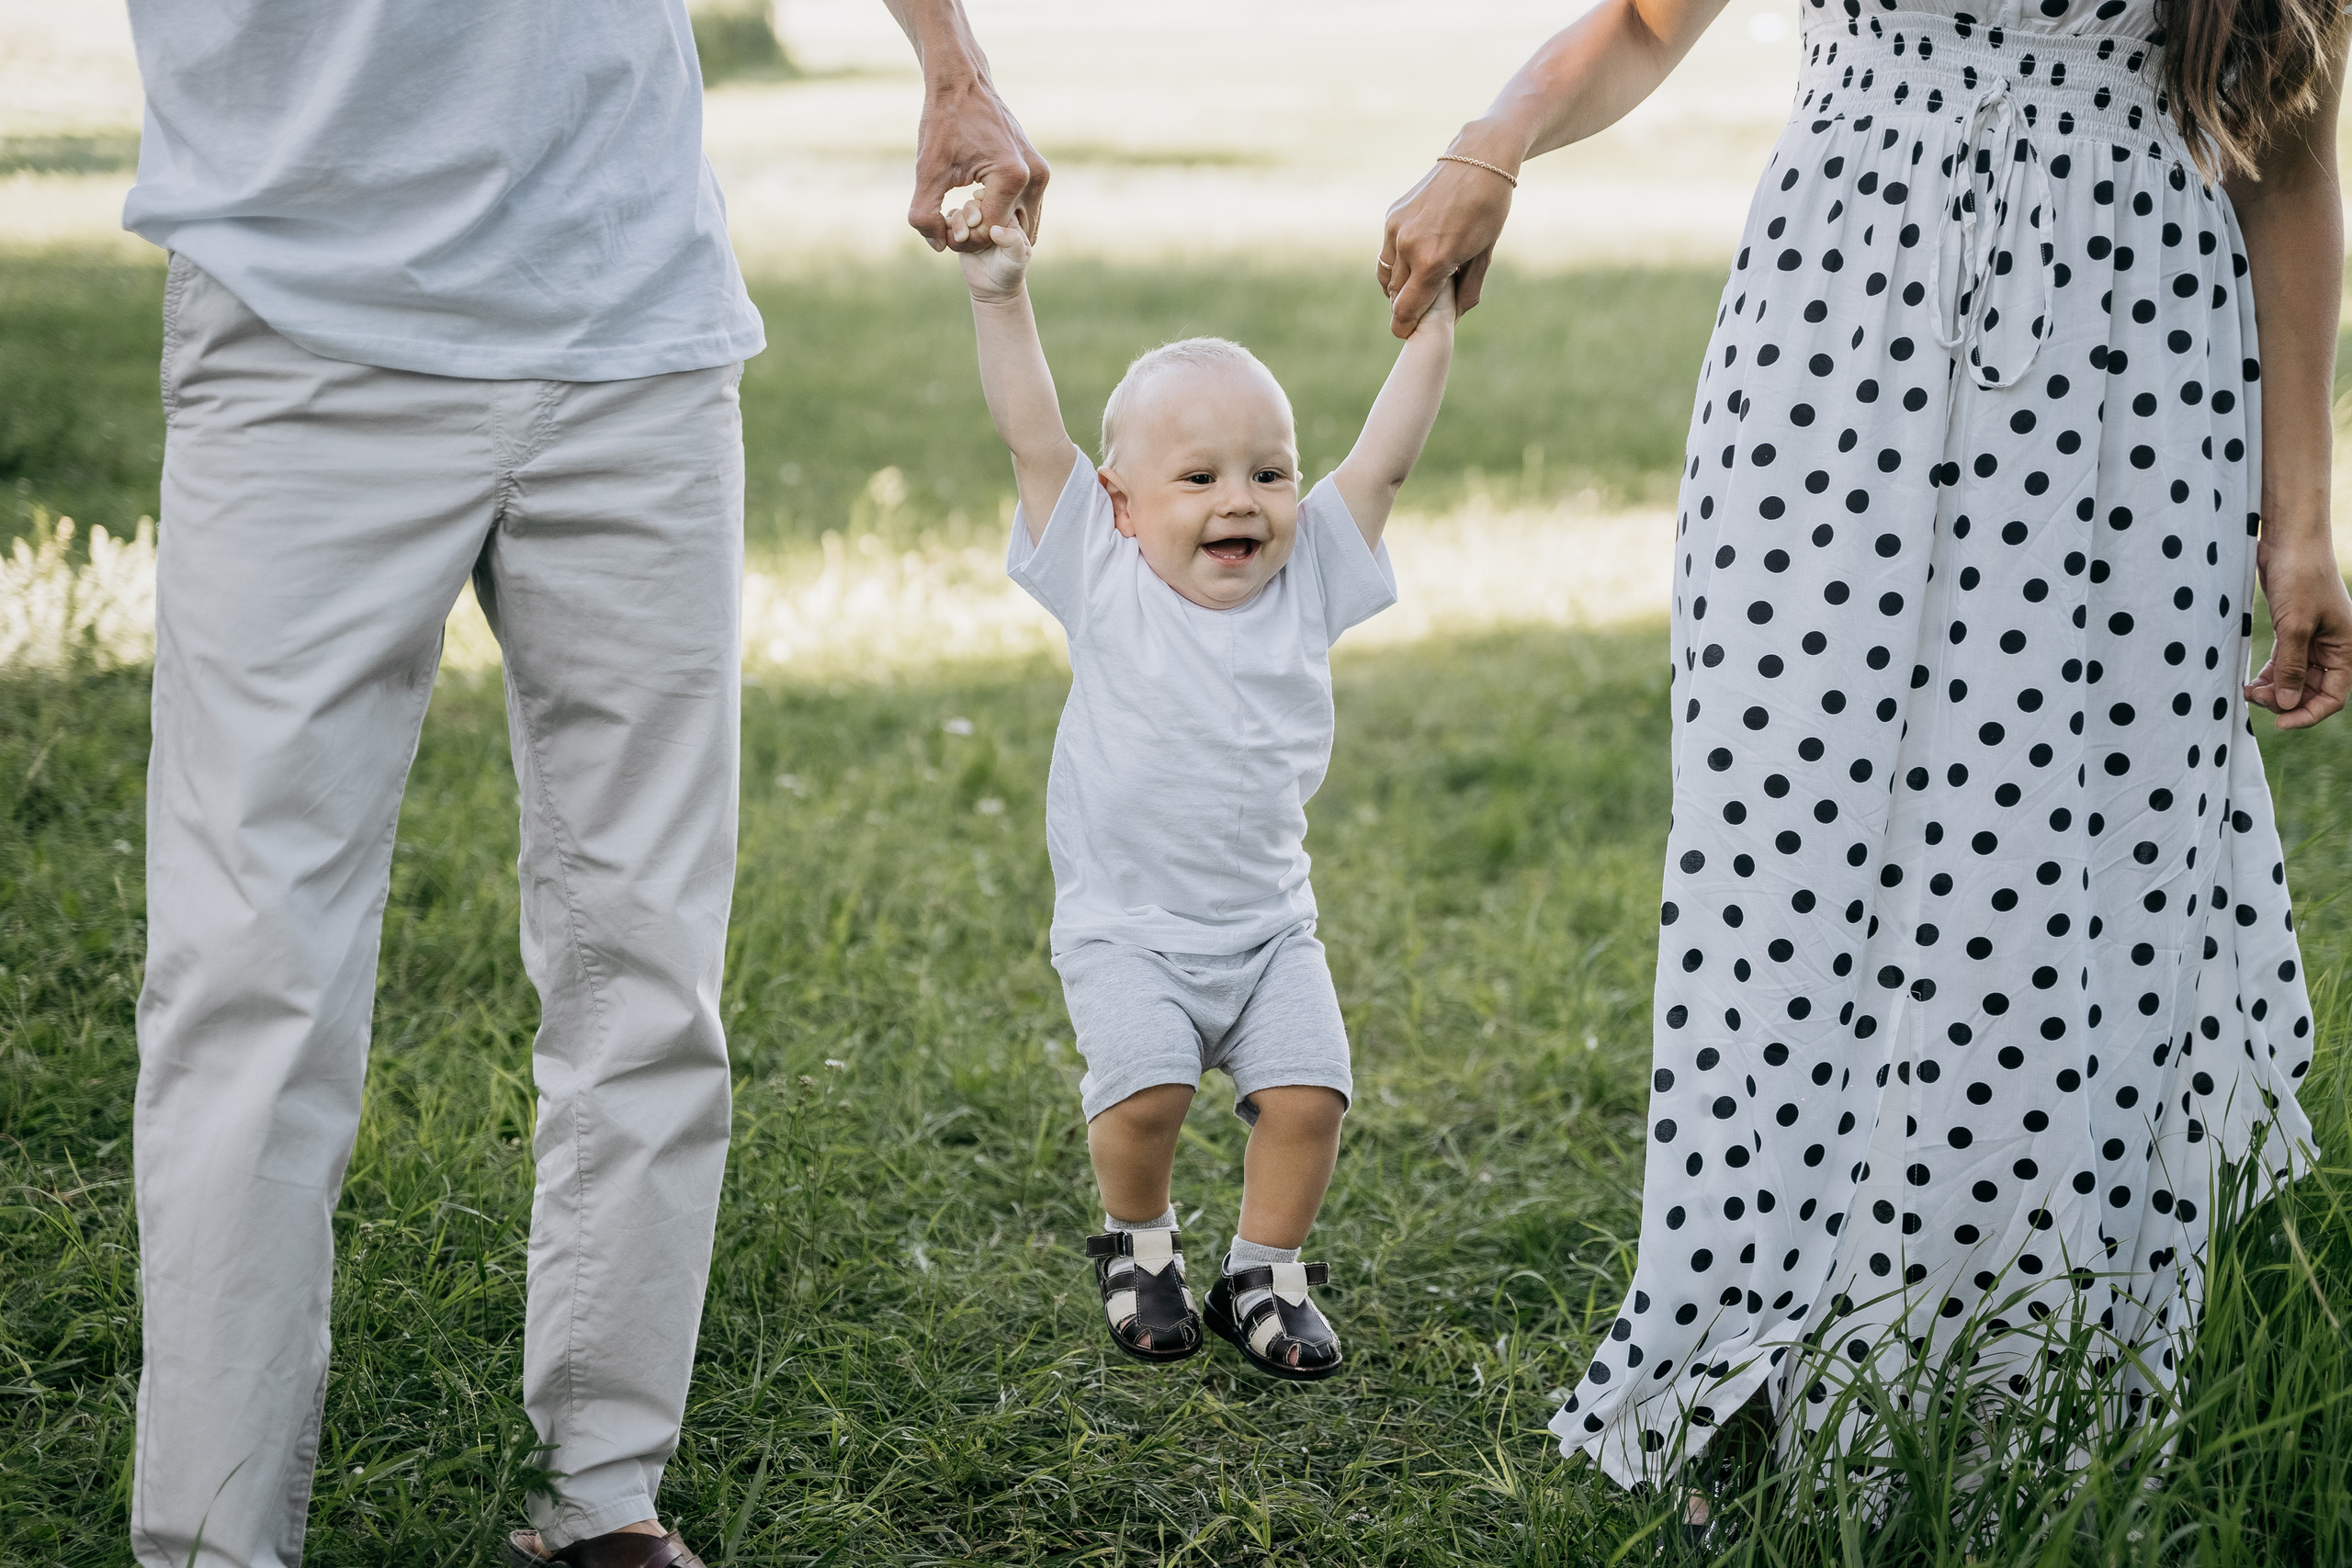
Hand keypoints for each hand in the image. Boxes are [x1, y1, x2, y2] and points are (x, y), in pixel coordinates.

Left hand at [909, 74, 1048, 252]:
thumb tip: (940, 246)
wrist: (963, 82)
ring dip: (990, 225)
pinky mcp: (1040, 172)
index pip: (989, 233)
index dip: (962, 237)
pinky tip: (977, 201)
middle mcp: (1036, 176)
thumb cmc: (944, 121)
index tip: (941, 221)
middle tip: (952, 215)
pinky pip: (1022, 210)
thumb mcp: (927, 170)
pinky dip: (1001, 215)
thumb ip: (924, 215)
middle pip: (1007, 232)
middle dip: (978, 233)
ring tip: (964, 207)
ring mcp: (1042, 174)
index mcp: (1013, 176)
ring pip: (1018, 224)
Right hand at [954, 200, 1032, 302]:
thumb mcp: (1018, 257)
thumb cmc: (1011, 270)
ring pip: (959, 212)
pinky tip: (951, 237)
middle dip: (970, 210)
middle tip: (973, 223)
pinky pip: (947, 224)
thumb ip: (1012, 241)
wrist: (994, 289)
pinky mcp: (958, 234)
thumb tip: (996, 229)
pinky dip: (946, 228)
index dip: (987, 199)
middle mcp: (987, 216)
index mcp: (1005, 216)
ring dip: (957, 221)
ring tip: (962, 237)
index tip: (983, 208)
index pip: (995, 199)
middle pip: (974, 203)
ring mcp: (971, 225)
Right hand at [1379, 155, 1513, 338]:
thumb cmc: (1489, 209)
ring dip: (1400, 286)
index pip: (1407, 310)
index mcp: (1434, 261)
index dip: (1405, 327)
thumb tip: (1452, 320)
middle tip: (1423, 308)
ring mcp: (1396, 229)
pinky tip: (1415, 259)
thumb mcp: (1484, 254)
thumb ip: (1467, 291)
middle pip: (1396, 295)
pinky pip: (1387, 253)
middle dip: (1407, 306)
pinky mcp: (1391, 216)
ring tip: (1418, 284)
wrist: (1478, 159)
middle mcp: (1409, 246)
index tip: (1407, 334)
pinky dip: (1397, 263)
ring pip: (1387, 275)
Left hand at [2247, 529, 2351, 729]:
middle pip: (2312, 691)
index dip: (2308, 713)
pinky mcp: (2294, 633)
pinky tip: (2252, 682)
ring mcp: (2313, 642)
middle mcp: (2333, 649)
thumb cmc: (2301, 578)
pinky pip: (2284, 665)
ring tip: (2249, 691)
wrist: (2291, 542)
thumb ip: (2292, 667)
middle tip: (2256, 698)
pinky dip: (2270, 676)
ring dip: (2274, 690)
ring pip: (2296, 680)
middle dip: (2286, 700)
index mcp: (2346, 649)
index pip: (2333, 697)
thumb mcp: (2296, 626)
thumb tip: (2287, 704)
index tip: (2279, 722)